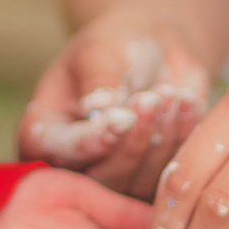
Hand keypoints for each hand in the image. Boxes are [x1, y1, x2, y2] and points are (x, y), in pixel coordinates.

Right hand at [18, 10, 209, 196]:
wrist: (150, 50)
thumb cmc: (113, 46)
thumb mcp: (99, 51)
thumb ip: (99, 79)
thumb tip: (100, 106)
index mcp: (42, 135)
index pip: (64, 151)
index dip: (97, 138)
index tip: (126, 115)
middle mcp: (72, 166)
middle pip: (104, 178)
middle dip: (134, 141)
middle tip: (152, 97)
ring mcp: (113, 178)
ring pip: (141, 182)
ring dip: (161, 137)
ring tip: (169, 92)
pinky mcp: (150, 179)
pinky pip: (170, 175)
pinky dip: (183, 138)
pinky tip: (186, 101)